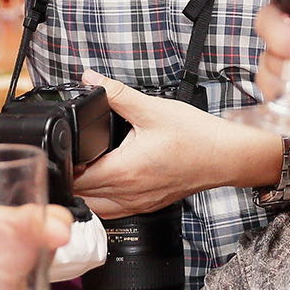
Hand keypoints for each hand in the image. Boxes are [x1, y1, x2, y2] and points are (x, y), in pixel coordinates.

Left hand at [73, 71, 267, 217]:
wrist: (227, 156)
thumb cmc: (197, 137)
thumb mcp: (153, 108)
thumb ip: (117, 93)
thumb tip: (90, 78)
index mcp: (124, 171)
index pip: (75, 179)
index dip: (62, 165)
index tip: (62, 148)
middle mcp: (128, 194)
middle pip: (81, 196)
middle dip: (70, 177)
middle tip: (72, 154)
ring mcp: (139, 204)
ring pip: (96, 208)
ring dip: (86, 191)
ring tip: (87, 167)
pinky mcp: (148, 205)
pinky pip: (115, 210)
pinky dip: (103, 199)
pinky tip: (108, 179)